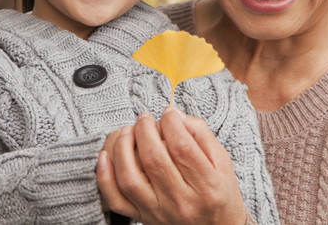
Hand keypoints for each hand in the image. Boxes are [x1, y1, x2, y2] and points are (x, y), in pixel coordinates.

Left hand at [97, 107, 246, 224]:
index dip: (170, 123)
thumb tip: (174, 114)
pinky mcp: (143, 217)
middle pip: (153, 158)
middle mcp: (181, 202)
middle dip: (144, 129)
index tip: (168, 114)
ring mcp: (159, 212)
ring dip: (123, 147)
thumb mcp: (222, 161)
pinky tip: (106, 156)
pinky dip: (105, 177)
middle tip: (145, 118)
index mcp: (206, 186)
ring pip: (130, 178)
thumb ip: (200, 133)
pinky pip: (116, 199)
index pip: (181, 147)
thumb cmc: (219, 193)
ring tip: (128, 130)